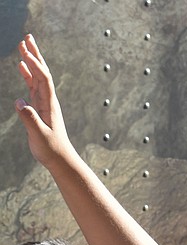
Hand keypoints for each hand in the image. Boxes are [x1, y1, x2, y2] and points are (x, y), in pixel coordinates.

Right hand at [15, 34, 71, 166]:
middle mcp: (48, 101)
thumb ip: (30, 119)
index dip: (35, 64)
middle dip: (35, 54)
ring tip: (23, 46)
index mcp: (49, 105)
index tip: (26, 50)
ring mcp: (44, 103)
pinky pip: (33, 86)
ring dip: (31, 61)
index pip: (43, 79)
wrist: (60, 160)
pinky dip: (28, 74)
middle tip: (27, 37)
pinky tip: (21, 66)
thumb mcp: (39, 136)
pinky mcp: (40, 108)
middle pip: (42, 72)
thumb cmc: (51, 150)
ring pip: (37, 77)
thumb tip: (19, 102)